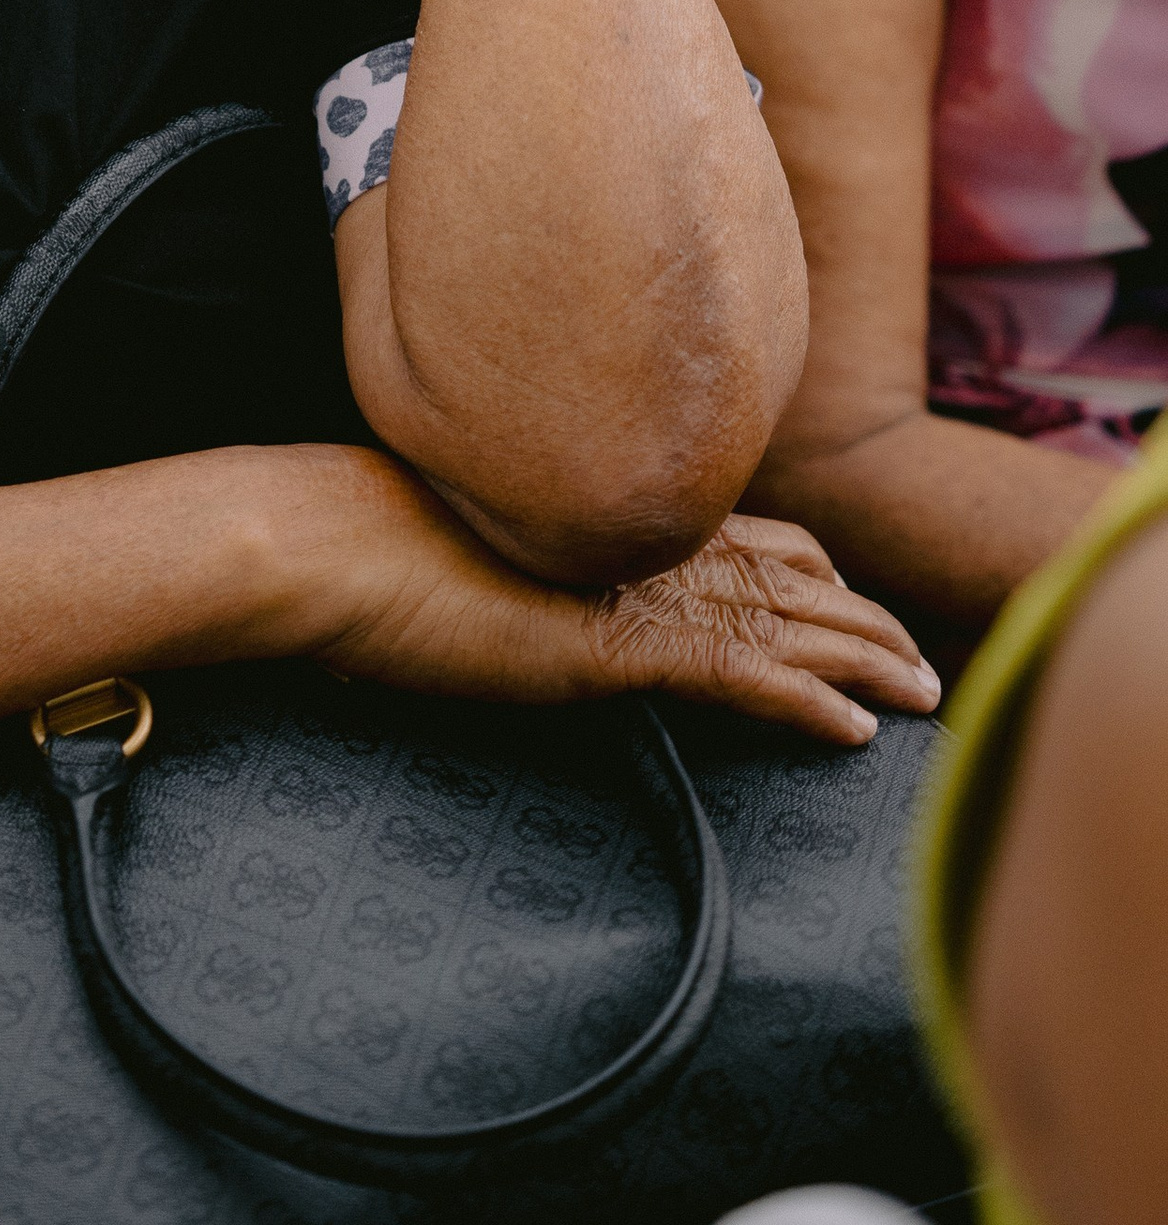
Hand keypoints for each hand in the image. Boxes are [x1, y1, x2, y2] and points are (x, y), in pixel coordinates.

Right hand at [263, 452, 936, 751]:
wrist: (322, 547)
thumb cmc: (367, 556)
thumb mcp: (463, 561)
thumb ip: (520, 574)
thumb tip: (516, 600)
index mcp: (603, 517)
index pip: (743, 536)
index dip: (815, 572)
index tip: (860, 600)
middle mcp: (629, 542)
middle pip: (788, 575)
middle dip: (865, 618)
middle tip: (928, 663)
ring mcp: (624, 590)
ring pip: (783, 623)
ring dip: (865, 661)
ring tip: (926, 698)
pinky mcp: (610, 645)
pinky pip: (736, 677)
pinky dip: (805, 703)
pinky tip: (855, 734)